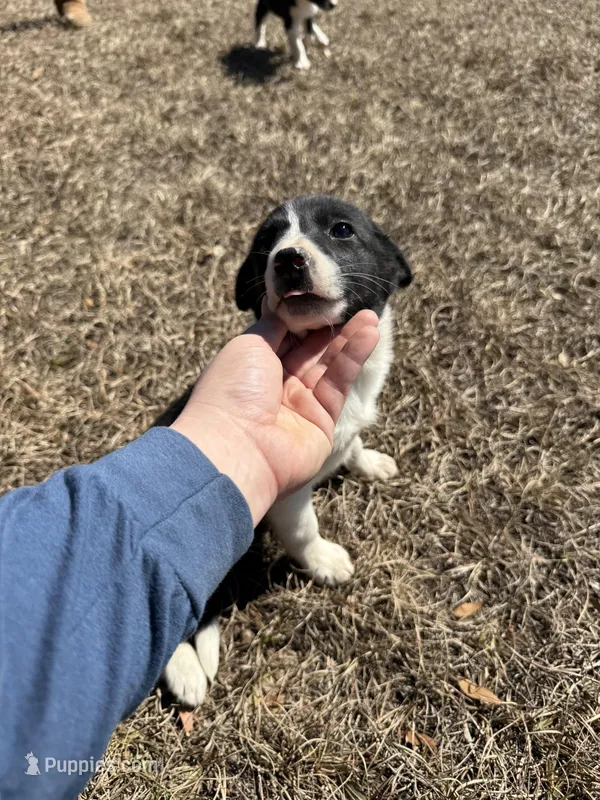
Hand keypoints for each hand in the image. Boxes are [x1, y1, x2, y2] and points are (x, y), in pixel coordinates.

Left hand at [171, 305, 379, 522]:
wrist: (237, 448)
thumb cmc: (232, 391)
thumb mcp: (249, 344)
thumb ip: (273, 325)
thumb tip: (287, 308)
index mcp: (254, 366)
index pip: (286, 336)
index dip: (306, 317)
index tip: (325, 295)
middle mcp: (277, 385)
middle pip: (310, 350)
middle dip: (331, 326)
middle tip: (354, 301)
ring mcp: (300, 404)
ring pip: (329, 365)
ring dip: (350, 339)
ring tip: (371, 315)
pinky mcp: (323, 421)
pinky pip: (340, 383)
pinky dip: (354, 358)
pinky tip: (369, 335)